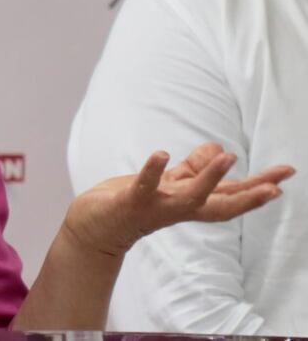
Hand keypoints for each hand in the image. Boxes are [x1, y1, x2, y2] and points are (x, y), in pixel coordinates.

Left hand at [64, 142, 294, 256]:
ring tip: (228, 157)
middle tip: (278, 186)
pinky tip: (161, 153)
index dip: (255, 187)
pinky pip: (144, 185)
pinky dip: (152, 170)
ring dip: (210, 178)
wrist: (94, 228)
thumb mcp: (169, 184)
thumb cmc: (132, 203)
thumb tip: (219, 150)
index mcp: (188, 202)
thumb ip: (193, 169)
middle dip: (250, 195)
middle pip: (221, 204)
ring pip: (189, 195)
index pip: (228, 195)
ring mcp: (156, 206)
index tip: (284, 179)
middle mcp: (178, 208)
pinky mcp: (131, 201)